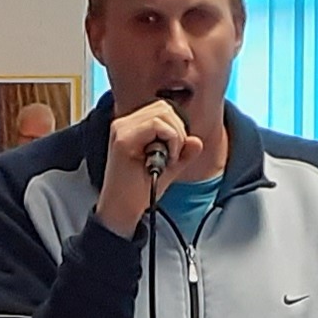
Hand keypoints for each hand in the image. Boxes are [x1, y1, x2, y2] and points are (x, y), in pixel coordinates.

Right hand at [97, 99, 194, 234]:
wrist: (122, 210)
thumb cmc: (139, 190)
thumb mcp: (169, 168)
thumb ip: (184, 153)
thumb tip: (196, 141)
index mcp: (131, 127)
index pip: (162, 109)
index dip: (177, 127)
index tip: (176, 151)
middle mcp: (123, 124)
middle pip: (164, 107)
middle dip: (179, 130)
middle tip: (174, 156)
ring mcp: (121, 130)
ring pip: (162, 113)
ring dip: (175, 136)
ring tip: (168, 158)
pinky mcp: (122, 139)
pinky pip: (156, 125)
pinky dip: (170, 140)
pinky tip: (165, 160)